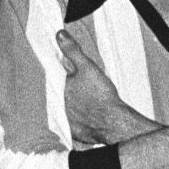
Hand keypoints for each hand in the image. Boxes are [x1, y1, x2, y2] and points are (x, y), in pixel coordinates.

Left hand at [58, 30, 157, 148]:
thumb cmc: (101, 96)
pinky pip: (75, 123)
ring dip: (75, 105)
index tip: (70, 71)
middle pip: (62, 94)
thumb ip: (72, 51)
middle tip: (86, 88)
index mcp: (59, 89)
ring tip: (89, 101)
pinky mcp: (75, 133)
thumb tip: (59, 35)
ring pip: (68, 109)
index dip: (64, 74)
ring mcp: (66, 121)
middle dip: (70, 89)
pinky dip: (81, 119)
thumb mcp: (87, 67)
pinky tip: (90, 114)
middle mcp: (59, 107)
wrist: (113, 122)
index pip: (55, 79)